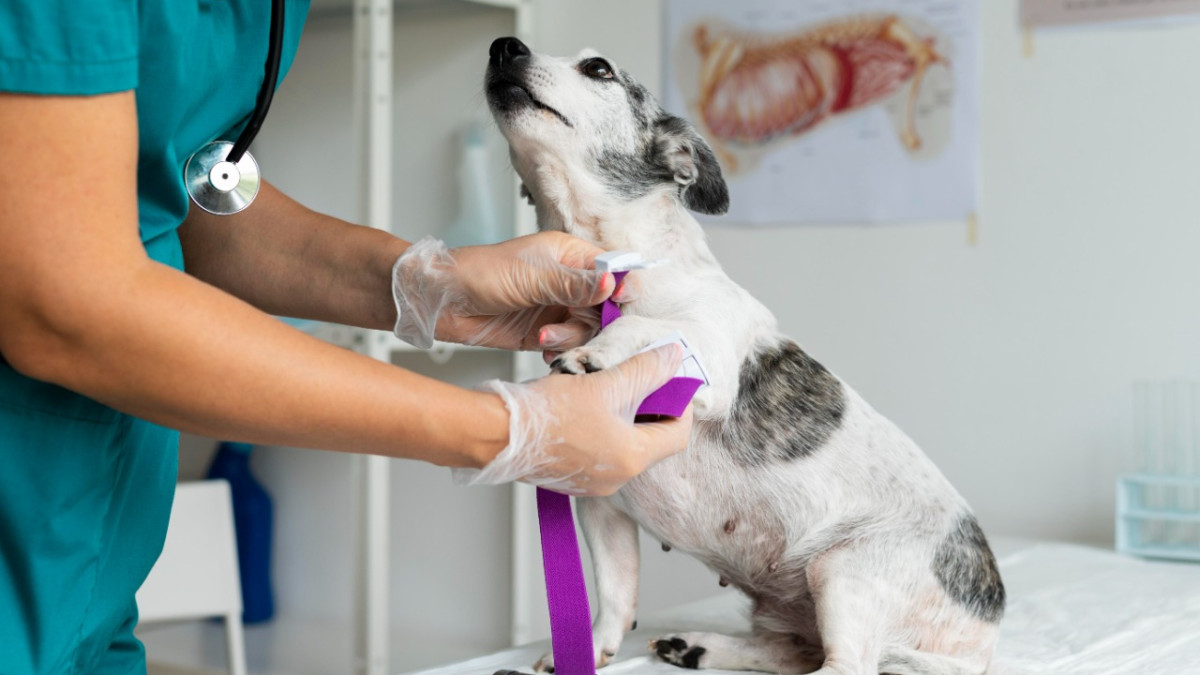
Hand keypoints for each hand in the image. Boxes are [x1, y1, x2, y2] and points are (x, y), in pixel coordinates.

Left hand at [391, 232, 634, 349]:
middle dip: (596, 321)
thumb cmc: (478, 274)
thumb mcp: (530, 277)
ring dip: (572, 338)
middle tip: (577, 328)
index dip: (622, 286)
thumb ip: (573, 284)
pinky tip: (542, 348)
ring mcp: (557, 308)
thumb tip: (612, 281)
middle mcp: (568, 282)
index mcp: (570, 255)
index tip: (621, 302)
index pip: (613, 268)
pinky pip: (568, 345)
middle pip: (606, 305)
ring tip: (545, 337)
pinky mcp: (544, 332)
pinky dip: (560, 350)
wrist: (440, 301)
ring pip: (589, 329)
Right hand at [454, 344, 692, 495]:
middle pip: (653, 441)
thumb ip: (645, 369)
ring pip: (626, 445)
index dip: (680, 404)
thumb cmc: (547, 412)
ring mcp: (594, 482)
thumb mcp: (605, 382)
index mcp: (631, 458)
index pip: (678, 434)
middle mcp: (617, 478)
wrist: (495, 433)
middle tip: (640, 378)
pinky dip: (604, 428)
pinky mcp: (573, 478)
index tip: (671, 381)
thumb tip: (673, 356)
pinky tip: (588, 404)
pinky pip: (602, 452)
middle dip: (651, 407)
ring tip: (610, 387)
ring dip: (626, 416)